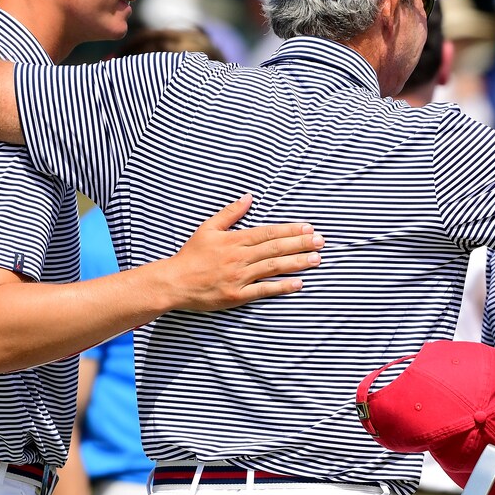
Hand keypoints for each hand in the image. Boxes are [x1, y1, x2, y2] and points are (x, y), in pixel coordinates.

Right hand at [168, 193, 324, 311]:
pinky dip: (281, 286)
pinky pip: (263, 290)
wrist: (174, 282)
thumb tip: (248, 198)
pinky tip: (299, 283)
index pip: (267, 233)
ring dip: (296, 263)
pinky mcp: (236, 296)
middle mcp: (238, 257)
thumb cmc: (191, 255)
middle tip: (321, 241)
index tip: (308, 227)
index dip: (289, 229)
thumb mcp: (208, 228)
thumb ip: (230, 214)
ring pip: (272, 268)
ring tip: (316, 259)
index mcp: (233, 240)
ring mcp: (238, 277)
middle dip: (299, 243)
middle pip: (274, 248)